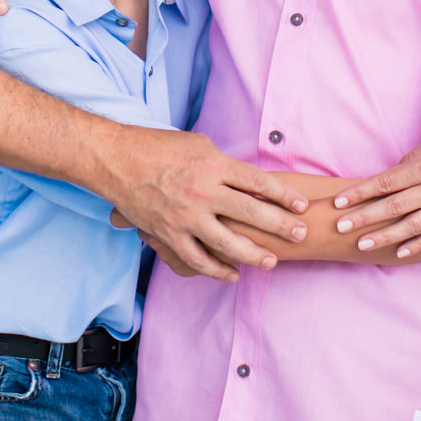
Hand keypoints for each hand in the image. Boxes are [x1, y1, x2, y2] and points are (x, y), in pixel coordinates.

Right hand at [102, 127, 308, 282]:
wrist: (117, 160)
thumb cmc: (159, 147)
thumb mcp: (200, 145)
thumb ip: (226, 164)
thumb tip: (250, 181)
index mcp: (214, 165)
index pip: (259, 182)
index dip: (284, 195)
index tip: (302, 206)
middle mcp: (203, 192)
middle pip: (251, 213)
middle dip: (280, 227)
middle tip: (300, 234)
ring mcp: (185, 216)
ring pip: (228, 244)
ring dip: (254, 255)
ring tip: (272, 262)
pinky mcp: (169, 235)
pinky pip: (198, 260)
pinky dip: (217, 271)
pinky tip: (234, 275)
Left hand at [330, 122, 420, 258]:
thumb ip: (411, 161)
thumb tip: (392, 176)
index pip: (383, 183)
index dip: (359, 193)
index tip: (339, 202)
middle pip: (391, 206)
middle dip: (363, 217)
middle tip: (341, 226)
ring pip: (410, 226)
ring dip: (384, 236)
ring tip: (363, 244)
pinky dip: (417, 246)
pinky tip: (399, 253)